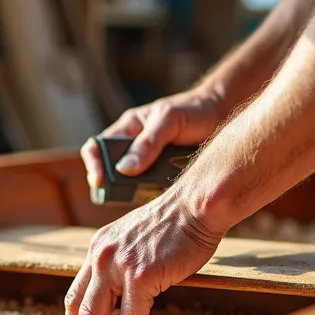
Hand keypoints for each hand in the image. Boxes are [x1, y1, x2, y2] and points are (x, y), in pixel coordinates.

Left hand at [64, 188, 227, 314]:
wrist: (195, 207)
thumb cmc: (174, 224)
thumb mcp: (133, 237)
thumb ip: (119, 260)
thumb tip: (119, 290)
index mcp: (98, 248)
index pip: (75, 292)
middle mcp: (101, 257)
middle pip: (79, 309)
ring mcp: (118, 267)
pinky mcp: (140, 277)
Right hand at [80, 87, 226, 188]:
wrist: (221, 117)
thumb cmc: (192, 111)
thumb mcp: (169, 121)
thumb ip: (148, 143)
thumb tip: (123, 169)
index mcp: (128, 129)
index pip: (97, 147)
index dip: (93, 164)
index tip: (99, 181)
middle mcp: (133, 148)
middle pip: (111, 171)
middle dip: (113, 185)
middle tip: (121, 195)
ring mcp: (148, 164)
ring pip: (131, 185)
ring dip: (135, 193)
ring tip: (145, 197)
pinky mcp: (162, 177)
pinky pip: (151, 191)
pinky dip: (153, 198)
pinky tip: (161, 203)